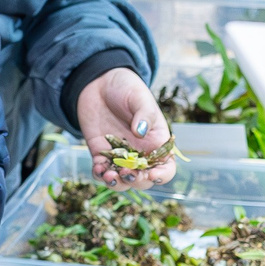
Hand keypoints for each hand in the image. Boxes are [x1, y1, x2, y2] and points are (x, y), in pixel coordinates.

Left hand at [78, 68, 175, 188]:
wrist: (99, 82)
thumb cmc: (126, 87)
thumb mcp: (139, 96)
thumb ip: (143, 114)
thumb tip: (140, 132)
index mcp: (156, 142)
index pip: (166, 167)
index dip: (162, 175)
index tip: (152, 175)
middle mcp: (140, 153)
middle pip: (143, 179)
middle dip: (136, 181)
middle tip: (127, 173)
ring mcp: (119, 155)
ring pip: (122, 181)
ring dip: (117, 183)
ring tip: (109, 176)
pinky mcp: (100, 153)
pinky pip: (101, 171)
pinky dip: (99, 175)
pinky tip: (98, 169)